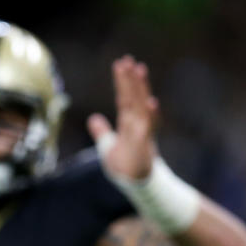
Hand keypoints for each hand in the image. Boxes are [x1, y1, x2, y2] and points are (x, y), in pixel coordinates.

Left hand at [87, 55, 158, 179]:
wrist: (134, 185)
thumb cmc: (124, 166)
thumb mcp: (107, 146)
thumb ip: (101, 131)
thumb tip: (93, 119)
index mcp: (128, 123)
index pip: (124, 98)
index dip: (122, 82)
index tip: (120, 64)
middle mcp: (136, 124)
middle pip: (133, 97)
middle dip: (130, 79)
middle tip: (127, 59)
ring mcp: (142, 132)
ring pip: (141, 107)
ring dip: (140, 89)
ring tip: (139, 70)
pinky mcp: (145, 145)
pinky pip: (148, 129)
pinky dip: (151, 116)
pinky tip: (152, 102)